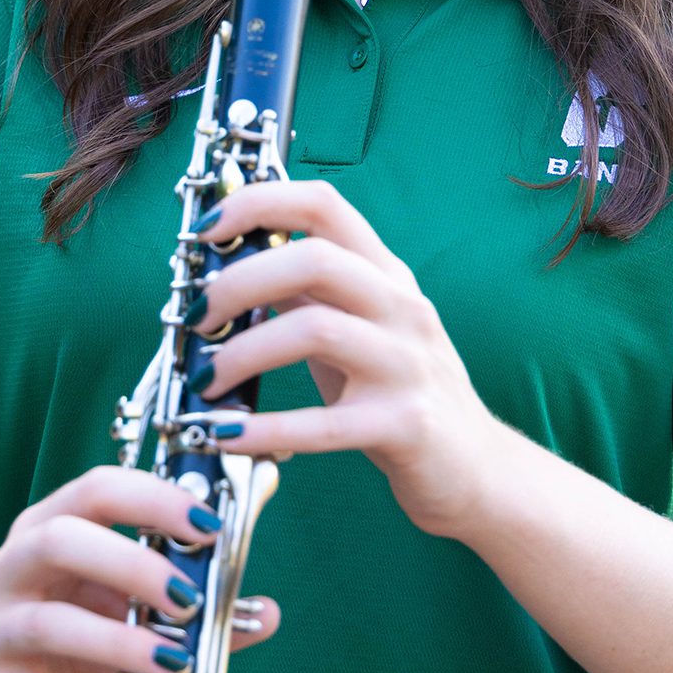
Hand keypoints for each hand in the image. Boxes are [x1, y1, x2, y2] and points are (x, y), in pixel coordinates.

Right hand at [0, 465, 280, 672]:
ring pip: (48, 624)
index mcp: (48, 529)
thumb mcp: (129, 607)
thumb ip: (197, 607)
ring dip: (120, 643)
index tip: (208, 527)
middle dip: (133, 566)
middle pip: (61, 542)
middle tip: (189, 602)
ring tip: (173, 666)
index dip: (154, 500)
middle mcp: (13, 570)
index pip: (96, 491)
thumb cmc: (79, 633)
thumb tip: (267, 613)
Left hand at [194, 181, 506, 540]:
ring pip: (314, 330)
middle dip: (238, 282)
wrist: (477, 469)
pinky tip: (226, 436)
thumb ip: (306, 294)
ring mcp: (408, 365)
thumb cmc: (400, 394)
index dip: (258, 203)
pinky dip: (263, 428)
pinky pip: (323, 424)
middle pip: (315, 260)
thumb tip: (231, 263)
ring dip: (242, 354)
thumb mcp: (358, 329)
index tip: (207, 230)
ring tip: (205, 381)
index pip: (325, 206)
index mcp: (387, 275)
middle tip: (196, 317)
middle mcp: (403, 308)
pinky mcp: (406, 425)